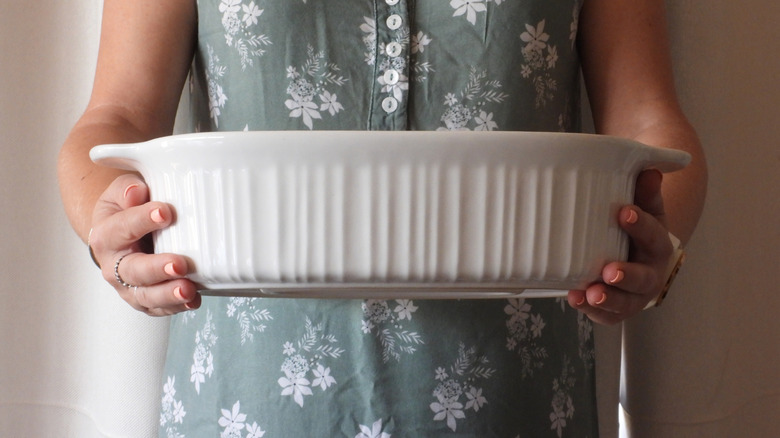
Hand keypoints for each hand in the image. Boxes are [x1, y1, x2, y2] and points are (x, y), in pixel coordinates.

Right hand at [88, 174, 200, 315]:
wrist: (122, 236)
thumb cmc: (125, 211)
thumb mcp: (121, 194)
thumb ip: (128, 190)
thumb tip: (136, 192)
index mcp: (106, 236)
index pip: (122, 227)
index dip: (142, 219)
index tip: (165, 212)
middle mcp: (114, 266)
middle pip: (133, 271)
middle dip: (157, 269)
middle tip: (179, 263)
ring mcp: (129, 287)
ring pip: (145, 296)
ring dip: (168, 294)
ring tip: (188, 289)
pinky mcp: (145, 300)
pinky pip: (159, 309)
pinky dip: (177, 307)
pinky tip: (193, 300)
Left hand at [568, 169, 673, 324]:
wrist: (633, 254)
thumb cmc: (634, 227)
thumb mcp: (643, 206)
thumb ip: (643, 190)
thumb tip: (648, 170)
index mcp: (658, 244)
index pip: (654, 234)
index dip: (641, 224)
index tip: (624, 212)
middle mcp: (650, 273)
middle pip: (644, 278)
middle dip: (628, 275)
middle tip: (611, 270)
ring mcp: (632, 295)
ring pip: (625, 302)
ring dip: (608, 299)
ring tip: (591, 293)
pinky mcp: (614, 309)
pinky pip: (605, 315)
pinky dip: (590, 310)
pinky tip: (575, 298)